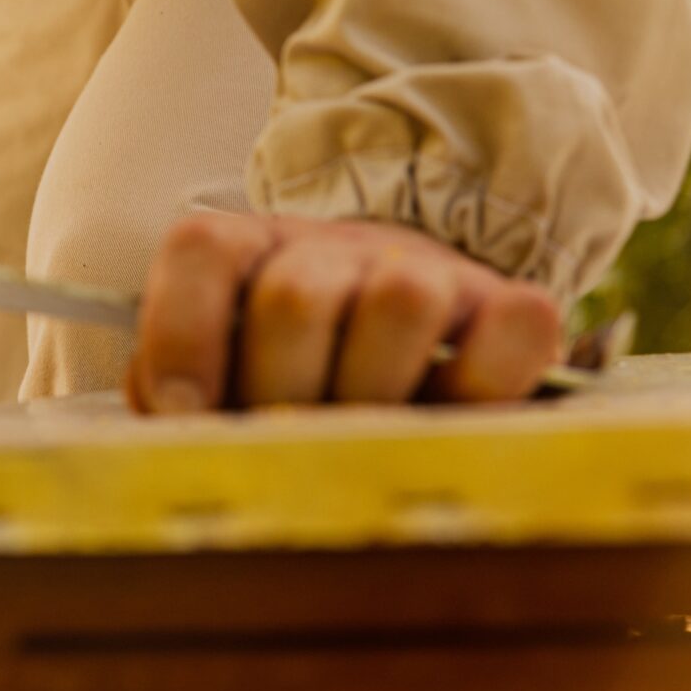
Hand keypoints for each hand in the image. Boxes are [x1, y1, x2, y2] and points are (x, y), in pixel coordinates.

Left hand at [130, 214, 563, 411]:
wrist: (421, 348)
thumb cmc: (297, 380)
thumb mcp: (221, 377)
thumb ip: (178, 393)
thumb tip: (175, 425)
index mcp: (251, 252)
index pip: (202, 250)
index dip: (184, 332)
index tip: (182, 411)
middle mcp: (335, 250)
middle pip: (294, 298)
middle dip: (281, 389)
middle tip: (285, 440)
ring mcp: (428, 271)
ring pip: (400, 300)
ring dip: (377, 389)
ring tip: (366, 437)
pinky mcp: (508, 307)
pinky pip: (515, 324)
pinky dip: (491, 378)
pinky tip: (456, 415)